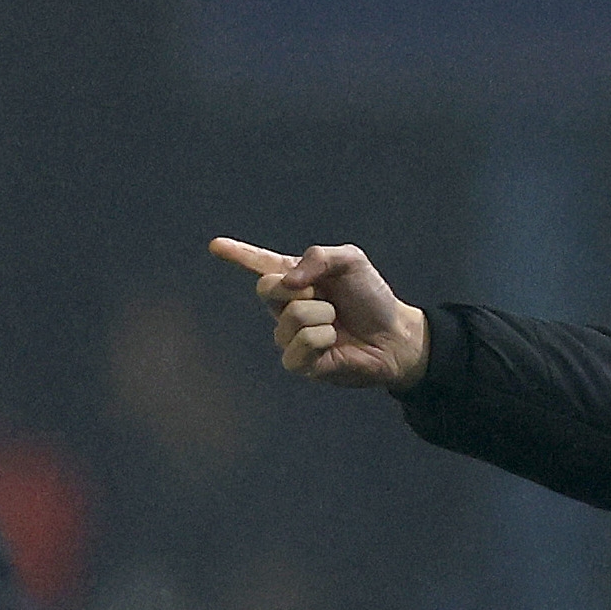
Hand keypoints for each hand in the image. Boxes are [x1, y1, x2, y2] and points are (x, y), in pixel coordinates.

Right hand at [208, 237, 428, 389]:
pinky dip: (322, 339)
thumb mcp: (351, 261)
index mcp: (295, 280)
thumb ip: (318, 257)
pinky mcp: (301, 364)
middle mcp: (286, 308)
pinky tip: (334, 343)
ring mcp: (291, 337)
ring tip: (337, 321)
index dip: (237, 254)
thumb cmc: (372, 298)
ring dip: (322, 315)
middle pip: (266, 289)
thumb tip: (287, 283)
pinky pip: (300, 346)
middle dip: (299, 288)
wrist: (395, 334)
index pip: (259, 265)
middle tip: (326, 296)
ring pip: (290, 318)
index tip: (215, 245)